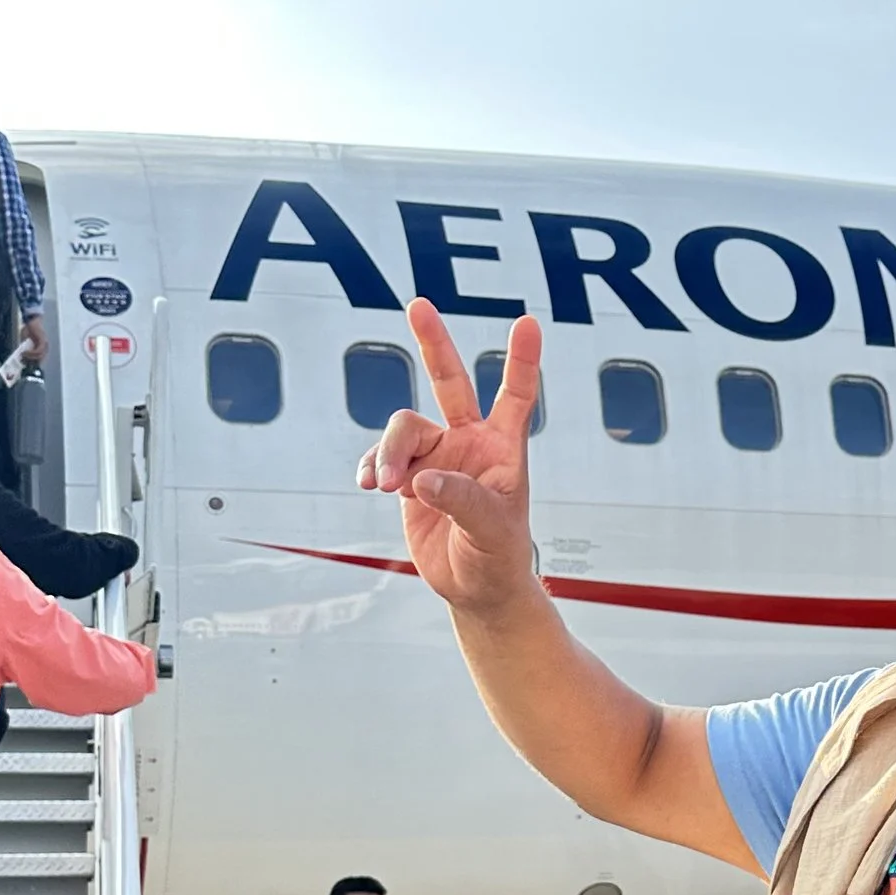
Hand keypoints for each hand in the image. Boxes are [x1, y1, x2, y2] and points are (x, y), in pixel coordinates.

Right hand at [18, 315, 46, 367]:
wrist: (32, 320)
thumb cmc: (29, 330)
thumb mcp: (25, 341)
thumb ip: (25, 349)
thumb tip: (21, 357)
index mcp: (42, 349)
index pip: (39, 360)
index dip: (32, 364)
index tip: (24, 365)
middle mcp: (45, 348)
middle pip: (40, 360)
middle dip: (31, 363)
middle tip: (22, 363)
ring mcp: (45, 345)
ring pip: (39, 357)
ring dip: (30, 358)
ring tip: (22, 357)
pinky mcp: (43, 341)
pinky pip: (38, 351)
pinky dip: (31, 354)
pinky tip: (24, 353)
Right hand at [358, 300, 541, 613]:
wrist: (474, 589)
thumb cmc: (498, 560)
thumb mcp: (491, 533)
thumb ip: (462, 502)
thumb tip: (423, 478)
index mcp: (503, 450)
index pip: (515, 397)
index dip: (522, 361)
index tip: (528, 322)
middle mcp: (469, 444)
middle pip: (450, 382)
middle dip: (434, 344)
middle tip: (418, 305)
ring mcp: (437, 457)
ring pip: (402, 429)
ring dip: (388, 453)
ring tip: (383, 486)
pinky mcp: (409, 477)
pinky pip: (380, 457)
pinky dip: (370, 466)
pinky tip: (368, 484)